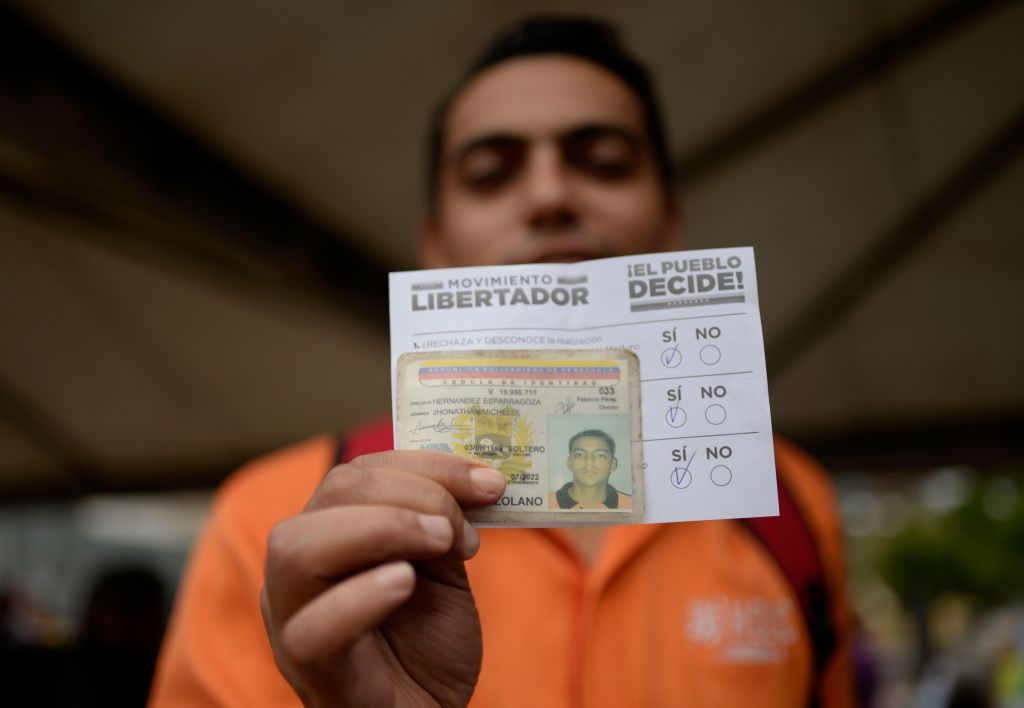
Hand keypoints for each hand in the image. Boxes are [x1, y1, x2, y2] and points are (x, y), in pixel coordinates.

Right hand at [260, 451, 505, 707]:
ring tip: (440, 543)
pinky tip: (404, 583)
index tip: (489, 481)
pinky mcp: (308, 666)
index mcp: (328, 533)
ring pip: (299, 549)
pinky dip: (358, 596)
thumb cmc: (425, 646)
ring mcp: (293, 616)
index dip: (426, 465)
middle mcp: (299, 568)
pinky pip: (311, 627)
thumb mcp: (442, 572)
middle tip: (459, 526)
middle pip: (332, 495)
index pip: (360, 473)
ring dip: (381, 529)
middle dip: (410, 493)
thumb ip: (444, 525)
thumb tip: (476, 479)